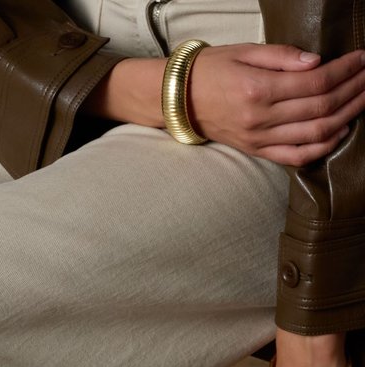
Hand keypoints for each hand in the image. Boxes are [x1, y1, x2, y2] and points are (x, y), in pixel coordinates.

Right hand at [189, 44, 364, 163]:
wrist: (178, 100)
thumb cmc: (211, 70)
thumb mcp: (245, 51)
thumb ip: (282, 56)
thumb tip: (317, 62)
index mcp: (258, 89)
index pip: (314, 82)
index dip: (344, 70)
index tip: (362, 58)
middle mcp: (261, 119)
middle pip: (320, 108)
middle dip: (352, 91)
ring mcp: (259, 139)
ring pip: (314, 133)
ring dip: (345, 116)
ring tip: (362, 100)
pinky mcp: (257, 152)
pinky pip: (296, 157)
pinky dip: (322, 147)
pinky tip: (339, 132)